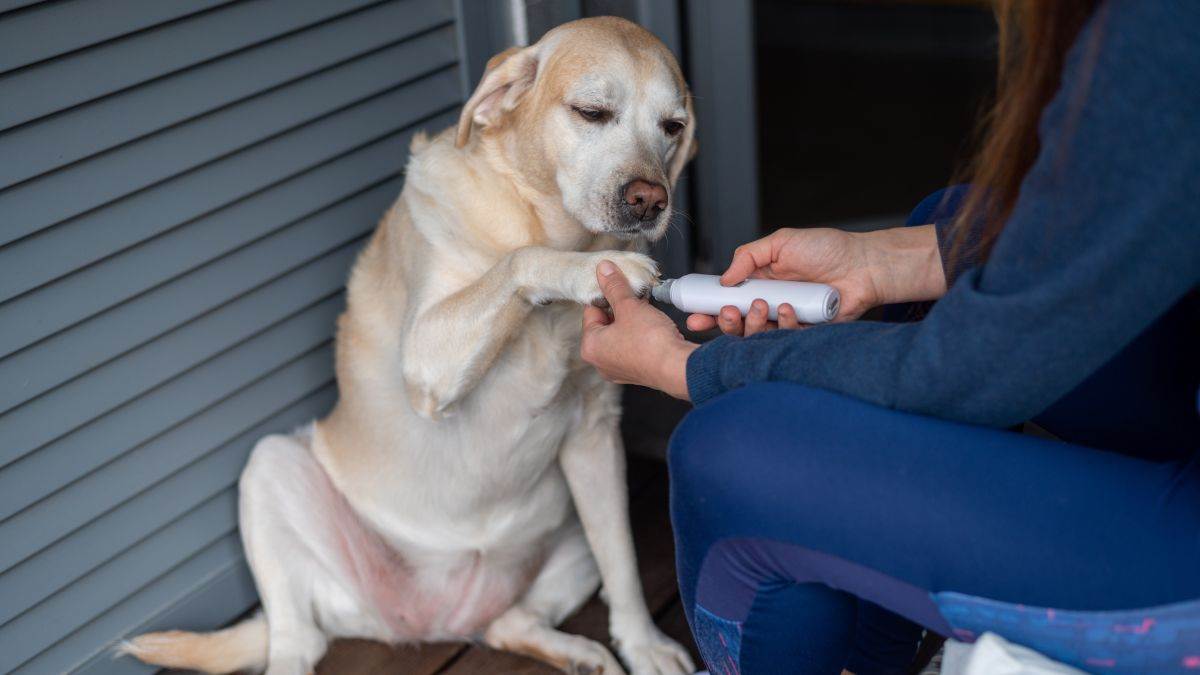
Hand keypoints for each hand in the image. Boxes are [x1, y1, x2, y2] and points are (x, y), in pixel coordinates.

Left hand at [581, 261, 697, 399]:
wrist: (677, 367)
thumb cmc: (650, 341)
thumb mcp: (629, 306)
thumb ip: (614, 286)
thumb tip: (604, 270)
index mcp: (590, 347)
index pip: (591, 311)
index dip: (605, 295)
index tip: (617, 285)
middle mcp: (601, 362)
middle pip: (605, 324)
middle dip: (620, 308)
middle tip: (634, 296)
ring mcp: (620, 370)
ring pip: (621, 336)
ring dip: (632, 320)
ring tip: (645, 309)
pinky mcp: (638, 372)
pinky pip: (634, 347)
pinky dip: (641, 335)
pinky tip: (652, 326)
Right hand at [687, 225, 944, 335]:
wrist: (863, 264)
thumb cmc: (827, 249)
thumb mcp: (780, 242)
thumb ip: (748, 256)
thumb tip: (724, 279)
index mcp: (760, 284)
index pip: (728, 301)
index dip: (709, 310)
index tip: (694, 316)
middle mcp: (771, 304)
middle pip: (737, 324)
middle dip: (724, 323)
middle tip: (725, 314)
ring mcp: (788, 321)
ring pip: (758, 336)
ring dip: (753, 324)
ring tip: (762, 307)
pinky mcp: (806, 334)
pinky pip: (785, 340)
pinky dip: (783, 327)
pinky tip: (789, 311)